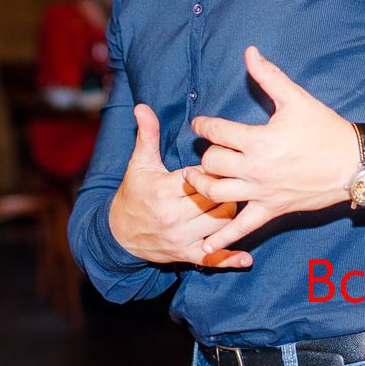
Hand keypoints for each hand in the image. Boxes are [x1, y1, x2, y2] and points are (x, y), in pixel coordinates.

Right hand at [108, 104, 252, 268]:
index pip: (201, 176)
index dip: (213, 169)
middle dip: (226, 189)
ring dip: (229, 213)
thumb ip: (146, 134)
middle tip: (233, 181)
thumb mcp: (139, 163)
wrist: (118, 233)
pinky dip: (229, 258)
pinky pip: (210, 258)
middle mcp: (173, 216)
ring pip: (219, 224)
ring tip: (231, 200)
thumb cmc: (133, 193)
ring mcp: (180, 238)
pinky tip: (246, 258)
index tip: (220, 163)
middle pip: (215, 199)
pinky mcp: (184, 255)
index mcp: (165, 190)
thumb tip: (143, 106)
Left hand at [183, 46, 358, 255]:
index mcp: (259, 139)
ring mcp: (262, 193)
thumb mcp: (296, 99)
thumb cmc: (325, 129)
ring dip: (201, 187)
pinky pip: (242, 227)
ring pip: (217, 194)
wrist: (353, 164)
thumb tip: (249, 52)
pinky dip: (222, 238)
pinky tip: (205, 246)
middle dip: (203, 155)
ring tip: (195, 179)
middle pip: (211, 163)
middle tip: (204, 150)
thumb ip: (269, 76)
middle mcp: (256, 169)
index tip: (200, 122)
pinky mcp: (272, 210)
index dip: (203, 124)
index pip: (216, 131)